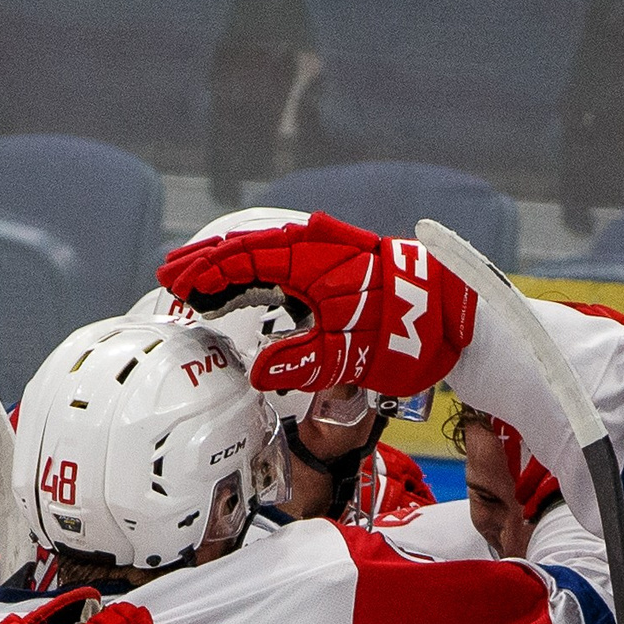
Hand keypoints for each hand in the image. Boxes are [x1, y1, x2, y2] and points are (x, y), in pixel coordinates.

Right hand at [156, 214, 474, 401]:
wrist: (454, 313)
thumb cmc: (406, 331)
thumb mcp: (350, 355)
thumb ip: (300, 363)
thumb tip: (258, 374)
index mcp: (309, 263)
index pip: (244, 262)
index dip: (206, 273)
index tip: (174, 283)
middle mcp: (314, 251)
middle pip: (248, 250)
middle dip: (207, 262)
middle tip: (170, 275)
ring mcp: (326, 256)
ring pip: (266, 253)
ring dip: (231, 264)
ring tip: (199, 278)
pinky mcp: (338, 268)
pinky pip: (288, 262)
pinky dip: (260, 270)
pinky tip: (248, 283)